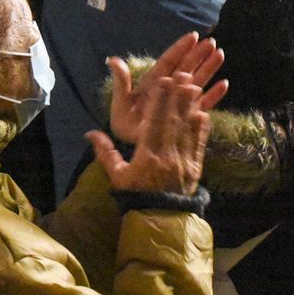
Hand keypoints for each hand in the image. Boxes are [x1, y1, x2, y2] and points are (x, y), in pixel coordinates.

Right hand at [87, 74, 210, 194]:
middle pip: (173, 121)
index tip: (163, 82)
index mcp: (148, 157)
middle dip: (177, 96)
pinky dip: (202, 127)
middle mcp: (168, 156)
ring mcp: (184, 162)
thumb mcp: (117, 176)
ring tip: (193, 85)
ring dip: (191, 106)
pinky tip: (203, 111)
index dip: (159, 101)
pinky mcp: (196, 167)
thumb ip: (105, 153)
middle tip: (182, 74)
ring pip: (188, 129)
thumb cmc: (136, 196)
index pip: (154, 124)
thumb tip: (89, 133)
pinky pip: (200, 144)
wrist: (160, 220)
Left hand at [107, 33, 225, 143]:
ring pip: (197, 81)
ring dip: (208, 69)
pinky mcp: (189, 116)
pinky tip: (224, 85)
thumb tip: (113, 59)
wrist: (136, 147)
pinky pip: (204, 104)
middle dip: (198, 55)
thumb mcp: (121, 103)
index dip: (180, 49)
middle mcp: (170, 90)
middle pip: (186, 68)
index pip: (169, 62)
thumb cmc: (126, 126)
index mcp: (154, 83)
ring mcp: (180, 102)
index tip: (193, 36)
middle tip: (212, 42)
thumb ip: (121, 82)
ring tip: (220, 55)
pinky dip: (214, 95)